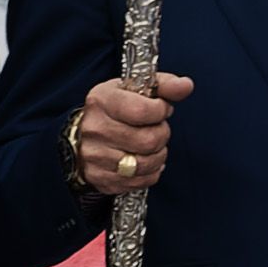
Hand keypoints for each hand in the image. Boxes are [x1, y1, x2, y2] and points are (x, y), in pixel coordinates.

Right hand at [74, 72, 190, 196]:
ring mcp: (94, 155)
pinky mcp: (99, 177)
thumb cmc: (114, 111)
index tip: (159, 108)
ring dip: (157, 156)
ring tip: (151, 146)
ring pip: (146, 164)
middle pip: (148, 140)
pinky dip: (150, 172)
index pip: (142, 111)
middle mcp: (94, 129)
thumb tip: (186, 85)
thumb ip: (164, 85)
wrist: (81, 136)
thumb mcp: (135, 89)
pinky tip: (143, 161)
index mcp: (101, 101)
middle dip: (161, 135)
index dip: (161, 111)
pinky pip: (140, 181)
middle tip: (155, 129)